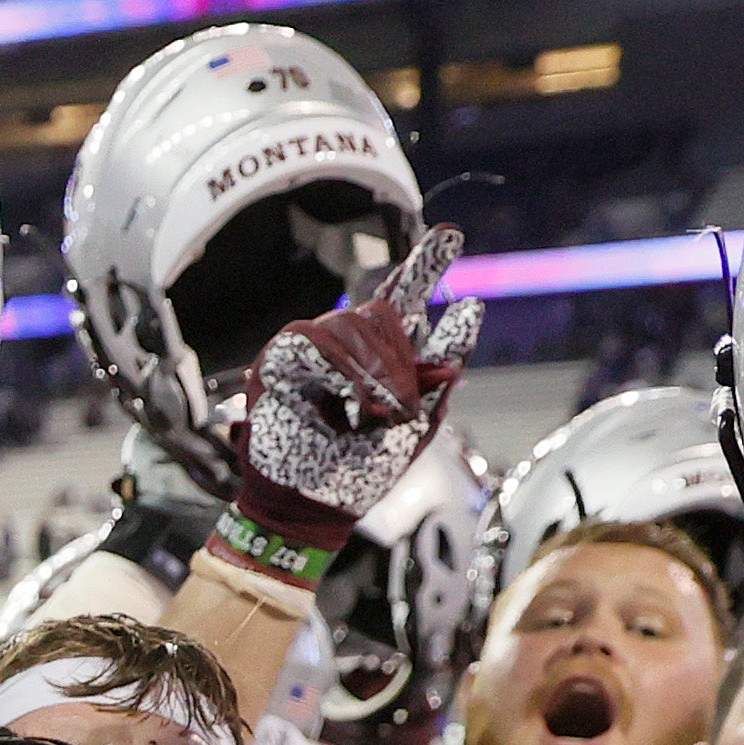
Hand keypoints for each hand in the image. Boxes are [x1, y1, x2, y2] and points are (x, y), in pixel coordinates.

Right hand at [227, 227, 478, 546]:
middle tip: (395, 412)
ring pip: (349, 324)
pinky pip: (312, 343)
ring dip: (372, 372)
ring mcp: (309, 355)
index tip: (452, 234)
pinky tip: (350, 399)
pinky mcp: (275, 366)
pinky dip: (337, 372)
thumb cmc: (358, 474)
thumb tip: (468, 306)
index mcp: (379, 359)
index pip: (402, 300)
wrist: (310, 510)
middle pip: (381, 310)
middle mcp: (344, 349)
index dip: (424, 266)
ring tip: (372, 415)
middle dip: (398, 358)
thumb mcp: (417, 423)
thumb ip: (441, 368)